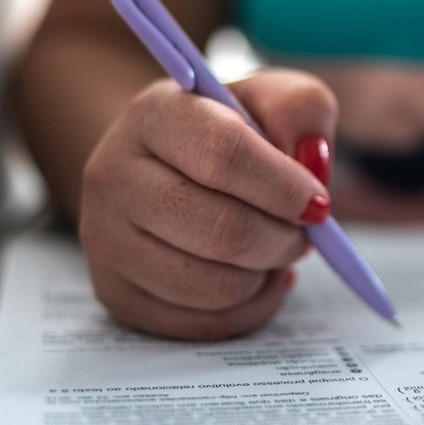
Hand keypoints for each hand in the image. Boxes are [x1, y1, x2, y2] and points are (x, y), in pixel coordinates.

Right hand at [79, 69, 336, 339]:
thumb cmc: (231, 134)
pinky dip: (249, 306)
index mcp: (154, 114)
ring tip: (273, 247)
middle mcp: (113, 175)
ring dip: (266, 273)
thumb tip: (310, 159)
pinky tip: (254, 275)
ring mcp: (106, 240)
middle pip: (222, 230)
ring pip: (215, 286)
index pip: (223, 155)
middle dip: (282, 238)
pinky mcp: (116, 294)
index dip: (283, 186)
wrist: (171, 168)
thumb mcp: (271, 100)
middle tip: (303, 231)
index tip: (317, 202)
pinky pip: (204, 324)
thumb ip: (301, 108)